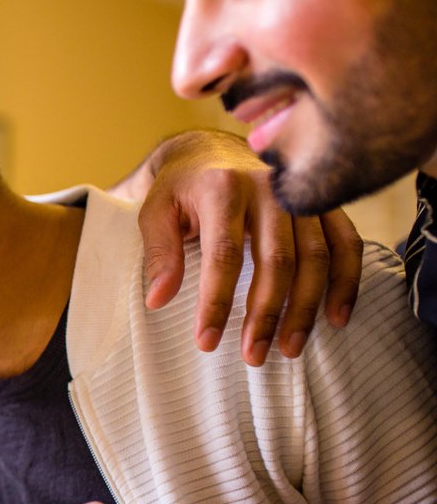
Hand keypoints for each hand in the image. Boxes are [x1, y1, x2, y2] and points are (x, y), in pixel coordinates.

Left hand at [134, 130, 361, 365]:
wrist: (211, 148)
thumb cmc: (181, 187)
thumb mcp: (156, 211)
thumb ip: (159, 253)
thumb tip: (158, 301)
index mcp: (222, 188)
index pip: (223, 255)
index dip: (216, 302)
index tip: (207, 341)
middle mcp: (268, 187)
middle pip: (276, 260)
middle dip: (266, 314)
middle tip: (253, 356)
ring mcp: (302, 195)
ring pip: (316, 256)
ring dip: (305, 308)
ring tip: (290, 348)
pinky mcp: (325, 203)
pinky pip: (347, 243)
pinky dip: (345, 282)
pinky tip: (335, 318)